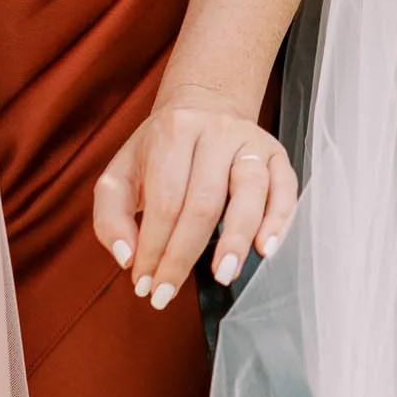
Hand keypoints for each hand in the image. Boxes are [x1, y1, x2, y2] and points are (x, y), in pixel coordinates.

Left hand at [93, 87, 296, 310]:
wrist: (205, 104)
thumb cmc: (160, 148)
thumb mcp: (121, 172)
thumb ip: (111, 216)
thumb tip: (127, 257)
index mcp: (173, 133)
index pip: (165, 201)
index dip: (154, 248)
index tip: (145, 283)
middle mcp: (216, 132)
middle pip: (204, 203)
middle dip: (184, 255)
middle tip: (168, 292)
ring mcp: (251, 142)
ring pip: (250, 193)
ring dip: (236, 240)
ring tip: (222, 274)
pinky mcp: (276, 153)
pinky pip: (285, 187)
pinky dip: (278, 220)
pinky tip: (264, 248)